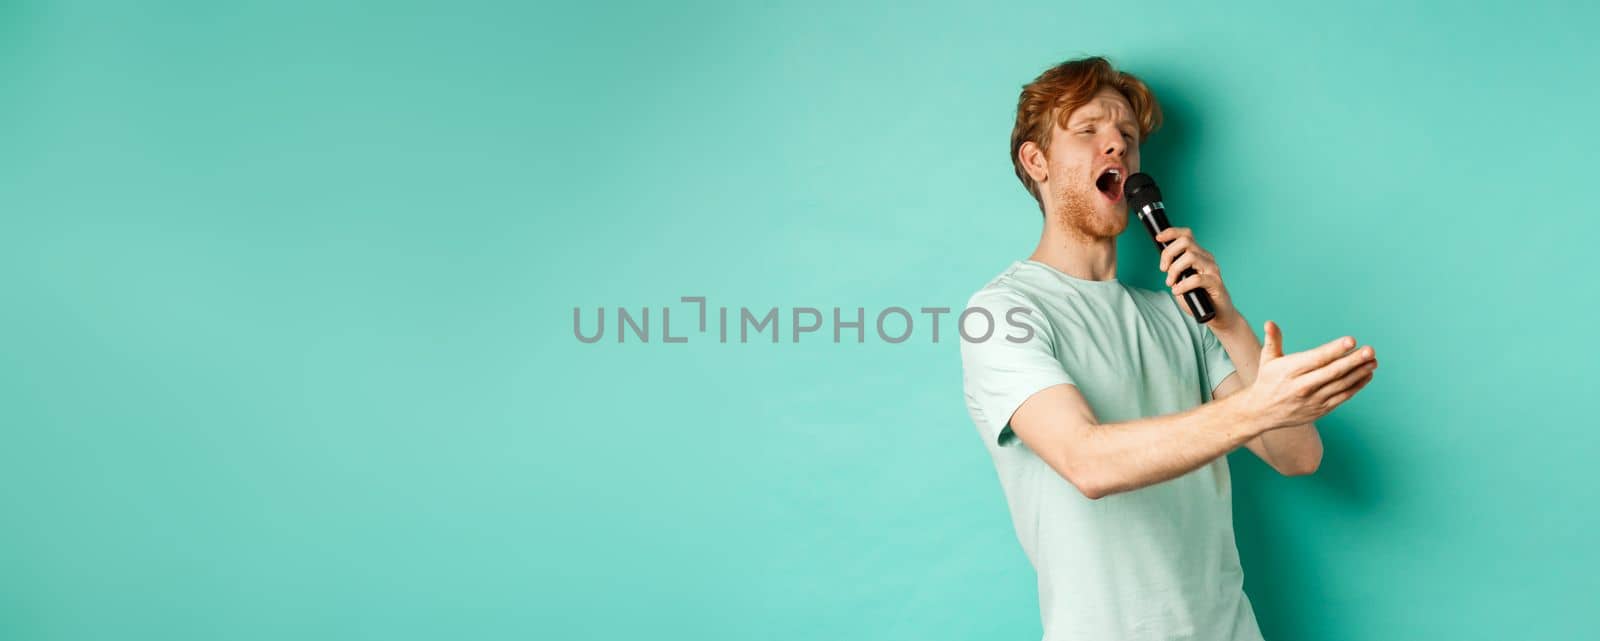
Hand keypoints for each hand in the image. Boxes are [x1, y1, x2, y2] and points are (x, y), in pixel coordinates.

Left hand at [1155, 227, 1237, 327]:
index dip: (1171, 233)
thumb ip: (1174, 269)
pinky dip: (1183, 285)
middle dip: (1168, 254)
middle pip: (1185, 242)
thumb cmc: (1198, 297)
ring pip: (1190, 256)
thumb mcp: (1181, 279)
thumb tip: (1162, 262)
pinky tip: (1177, 291)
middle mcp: (1206, 258)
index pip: (1186, 234)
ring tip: (1171, 283)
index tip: (1158, 238)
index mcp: (1198, 254)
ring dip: (1174, 270)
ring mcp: (1212, 269)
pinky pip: (1197, 278)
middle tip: (1163, 269)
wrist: (1217, 315)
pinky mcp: (1216, 283)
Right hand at [1235, 320, 1377, 431]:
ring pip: (1341, 385)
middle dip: (1353, 360)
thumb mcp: (1267, 359)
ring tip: (1373, 361)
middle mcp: (1302, 386)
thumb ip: (1272, 340)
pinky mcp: (1320, 409)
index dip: (1335, 349)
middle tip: (1370, 350)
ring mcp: (1313, 400)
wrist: (1262, 412)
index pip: (1316, 358)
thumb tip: (1270, 323)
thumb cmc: (1268, 380)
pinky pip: (1342, 397)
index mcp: (1289, 371)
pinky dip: (1357, 386)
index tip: (1351, 340)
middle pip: (1332, 372)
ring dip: (1359, 373)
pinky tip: (1367, 375)